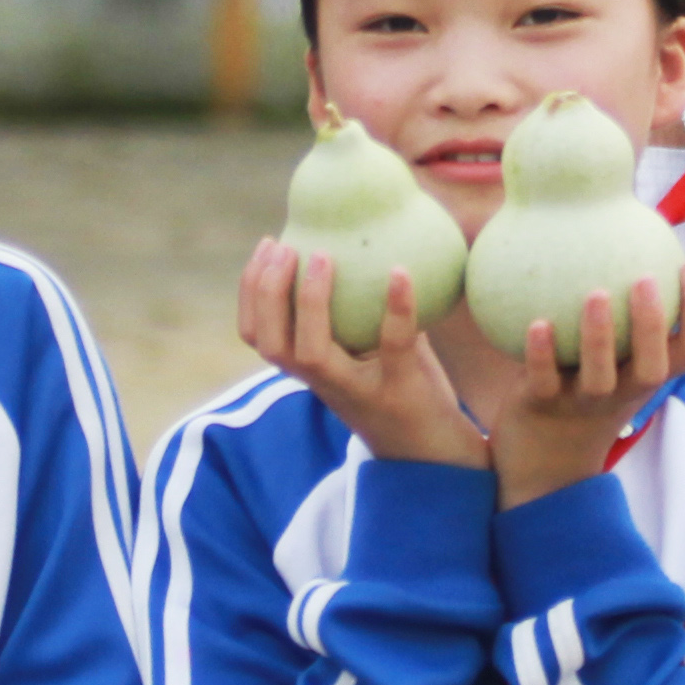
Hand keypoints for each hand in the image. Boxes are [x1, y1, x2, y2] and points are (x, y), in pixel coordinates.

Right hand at [238, 241, 485, 470]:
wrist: (434, 448)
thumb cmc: (400, 385)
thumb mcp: (367, 346)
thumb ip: (356, 307)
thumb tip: (360, 235)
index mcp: (309, 370)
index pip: (256, 335)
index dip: (250, 290)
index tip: (268, 244)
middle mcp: (322, 383)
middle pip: (270, 344)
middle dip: (266, 293)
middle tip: (285, 246)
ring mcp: (357, 389)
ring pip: (310, 354)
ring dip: (309, 302)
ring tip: (322, 256)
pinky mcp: (398, 390)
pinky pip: (392, 346)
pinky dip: (395, 306)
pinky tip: (400, 271)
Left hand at [489, 264, 684, 509]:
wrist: (542, 462)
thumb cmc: (583, 393)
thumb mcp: (614, 362)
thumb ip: (623, 317)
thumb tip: (620, 239)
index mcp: (646, 378)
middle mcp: (623, 394)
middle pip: (652, 368)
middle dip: (653, 324)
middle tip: (646, 278)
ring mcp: (583, 404)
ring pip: (600, 377)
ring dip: (599, 336)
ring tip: (596, 294)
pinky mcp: (542, 408)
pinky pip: (545, 381)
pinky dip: (542, 354)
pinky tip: (537, 323)